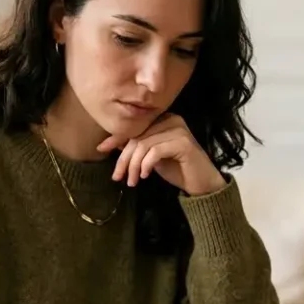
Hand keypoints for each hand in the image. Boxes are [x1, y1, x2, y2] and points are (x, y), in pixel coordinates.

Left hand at [97, 114, 226, 195]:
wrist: (202, 184)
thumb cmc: (177, 169)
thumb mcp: (151, 157)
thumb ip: (136, 146)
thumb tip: (111, 142)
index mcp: (164, 119)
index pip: (135, 127)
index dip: (116, 138)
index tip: (101, 149)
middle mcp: (172, 119)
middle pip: (137, 136)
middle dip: (124, 158)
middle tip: (117, 177)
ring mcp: (179, 130)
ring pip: (144, 145)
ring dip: (133, 165)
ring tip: (132, 181)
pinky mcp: (183, 143)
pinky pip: (155, 151)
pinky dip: (146, 164)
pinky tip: (145, 176)